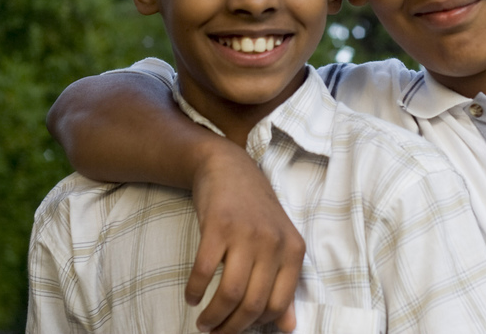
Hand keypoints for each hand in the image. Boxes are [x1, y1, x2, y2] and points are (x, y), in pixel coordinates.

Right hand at [187, 144, 304, 332]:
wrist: (229, 168)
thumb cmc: (255, 211)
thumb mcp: (278, 244)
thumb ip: (284, 284)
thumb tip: (288, 327)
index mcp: (294, 250)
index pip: (279, 303)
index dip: (257, 324)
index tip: (239, 328)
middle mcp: (274, 243)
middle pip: (253, 304)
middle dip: (231, 327)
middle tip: (215, 332)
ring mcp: (246, 233)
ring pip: (231, 293)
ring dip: (213, 316)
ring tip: (202, 322)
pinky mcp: (218, 226)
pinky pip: (205, 271)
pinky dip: (195, 291)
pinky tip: (192, 296)